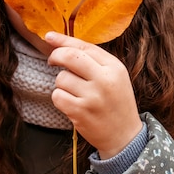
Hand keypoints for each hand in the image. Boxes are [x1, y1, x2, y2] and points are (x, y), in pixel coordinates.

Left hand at [45, 31, 141, 158]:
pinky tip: (71, 103)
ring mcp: (92, 96)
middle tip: (52, 61)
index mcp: (114, 67)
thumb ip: (93, 60)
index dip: (64, 40)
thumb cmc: (116, 102)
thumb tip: (62, 43)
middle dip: (56, 55)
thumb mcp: (114, 76)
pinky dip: (59, 98)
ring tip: (74, 92)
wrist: (124, 136)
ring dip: (61, 83)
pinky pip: (57, 96)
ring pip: (61, 78)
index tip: (49, 36)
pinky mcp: (80, 112)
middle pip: (70, 56)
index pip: (84, 46)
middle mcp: (104, 79)